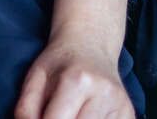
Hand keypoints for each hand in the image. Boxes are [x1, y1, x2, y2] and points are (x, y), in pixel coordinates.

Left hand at [13, 34, 132, 118]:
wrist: (91, 45)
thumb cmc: (60, 64)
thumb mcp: (35, 79)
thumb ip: (26, 111)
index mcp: (77, 81)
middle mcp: (105, 94)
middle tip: (57, 115)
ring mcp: (121, 106)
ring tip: (71, 114)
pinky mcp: (130, 114)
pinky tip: (85, 116)